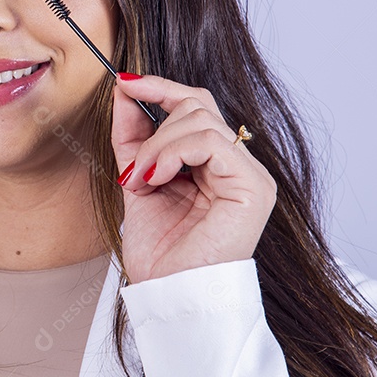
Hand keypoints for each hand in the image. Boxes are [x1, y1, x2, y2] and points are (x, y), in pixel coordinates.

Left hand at [111, 73, 277, 283]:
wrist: (169, 294)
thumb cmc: (159, 252)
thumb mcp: (137, 180)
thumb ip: (133, 138)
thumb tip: (124, 91)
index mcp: (215, 165)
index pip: (195, 105)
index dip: (160, 87)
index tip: (124, 82)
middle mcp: (237, 166)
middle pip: (198, 104)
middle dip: (153, 127)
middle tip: (134, 168)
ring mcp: (250, 175)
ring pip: (200, 120)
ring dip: (157, 146)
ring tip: (143, 180)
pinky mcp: (252, 187)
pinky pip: (210, 141)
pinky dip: (173, 152)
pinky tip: (159, 178)